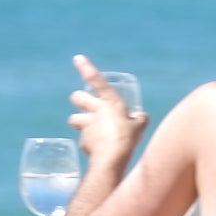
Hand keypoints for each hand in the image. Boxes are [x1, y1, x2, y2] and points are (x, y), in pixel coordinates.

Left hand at [69, 53, 144, 169]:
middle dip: (80, 100)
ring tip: (90, 129)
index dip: (86, 68)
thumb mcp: (139, 126)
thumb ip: (139, 118)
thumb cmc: (127, 138)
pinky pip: (83, 140)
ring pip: (74, 119)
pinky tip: (98, 149)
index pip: (97, 80)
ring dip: (79, 122)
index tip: (77, 58)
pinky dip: (89, 143)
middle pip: (77, 97)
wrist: (112, 158)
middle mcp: (95, 110)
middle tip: (86, 106)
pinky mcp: (83, 141)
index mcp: (110, 102)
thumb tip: (141, 116)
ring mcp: (86, 125)